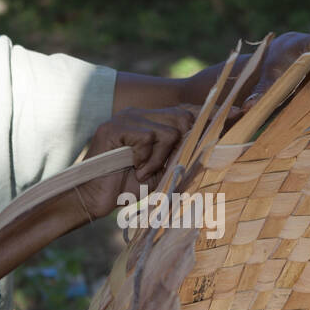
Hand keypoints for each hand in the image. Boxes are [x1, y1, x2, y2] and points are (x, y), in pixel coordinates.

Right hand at [72, 107, 196, 219]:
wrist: (95, 198)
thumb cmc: (127, 186)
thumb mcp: (162, 170)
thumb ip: (179, 154)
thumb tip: (205, 144)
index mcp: (150, 120)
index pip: (185, 112)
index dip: (203, 124)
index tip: (215, 135)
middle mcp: (138, 113)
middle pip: (182, 118)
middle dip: (178, 148)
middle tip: (161, 167)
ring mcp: (125, 118)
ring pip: (168, 131)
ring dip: (159, 158)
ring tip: (143, 171)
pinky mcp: (114, 127)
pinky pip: (148, 137)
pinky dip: (146, 158)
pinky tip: (134, 168)